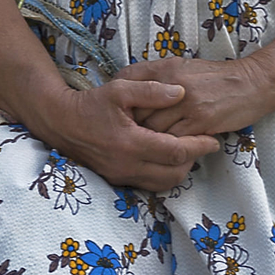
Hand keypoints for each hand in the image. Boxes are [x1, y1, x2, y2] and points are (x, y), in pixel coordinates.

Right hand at [33, 73, 221, 192]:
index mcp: (131, 143)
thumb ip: (151, 90)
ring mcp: (121, 175)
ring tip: (186, 152)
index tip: (213, 140)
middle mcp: (127, 165)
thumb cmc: (90, 104)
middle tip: (202, 144)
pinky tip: (166, 159)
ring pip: (163, 183)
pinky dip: (163, 174)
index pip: (176, 151)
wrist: (61, 123)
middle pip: (174, 173)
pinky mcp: (116, 180)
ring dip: (179, 170)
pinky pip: (149, 184)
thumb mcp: (119, 89)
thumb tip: (181, 92)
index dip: (198, 146)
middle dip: (193, 160)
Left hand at [119, 56, 271, 139]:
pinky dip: (168, 146)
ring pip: (152, 128)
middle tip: (127, 135)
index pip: (127, 80)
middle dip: (130, 124)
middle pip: (136, 110)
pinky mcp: (200, 121)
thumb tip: (129, 89)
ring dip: (148, 139)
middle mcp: (172, 83)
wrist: (253, 82)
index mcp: (166, 67)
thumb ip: (157, 76)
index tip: (117, 111)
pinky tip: (167, 149)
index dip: (119, 99)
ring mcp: (186, 103)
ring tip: (146, 146)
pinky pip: (173, 139)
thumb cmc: (215, 78)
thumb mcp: (183, 67)